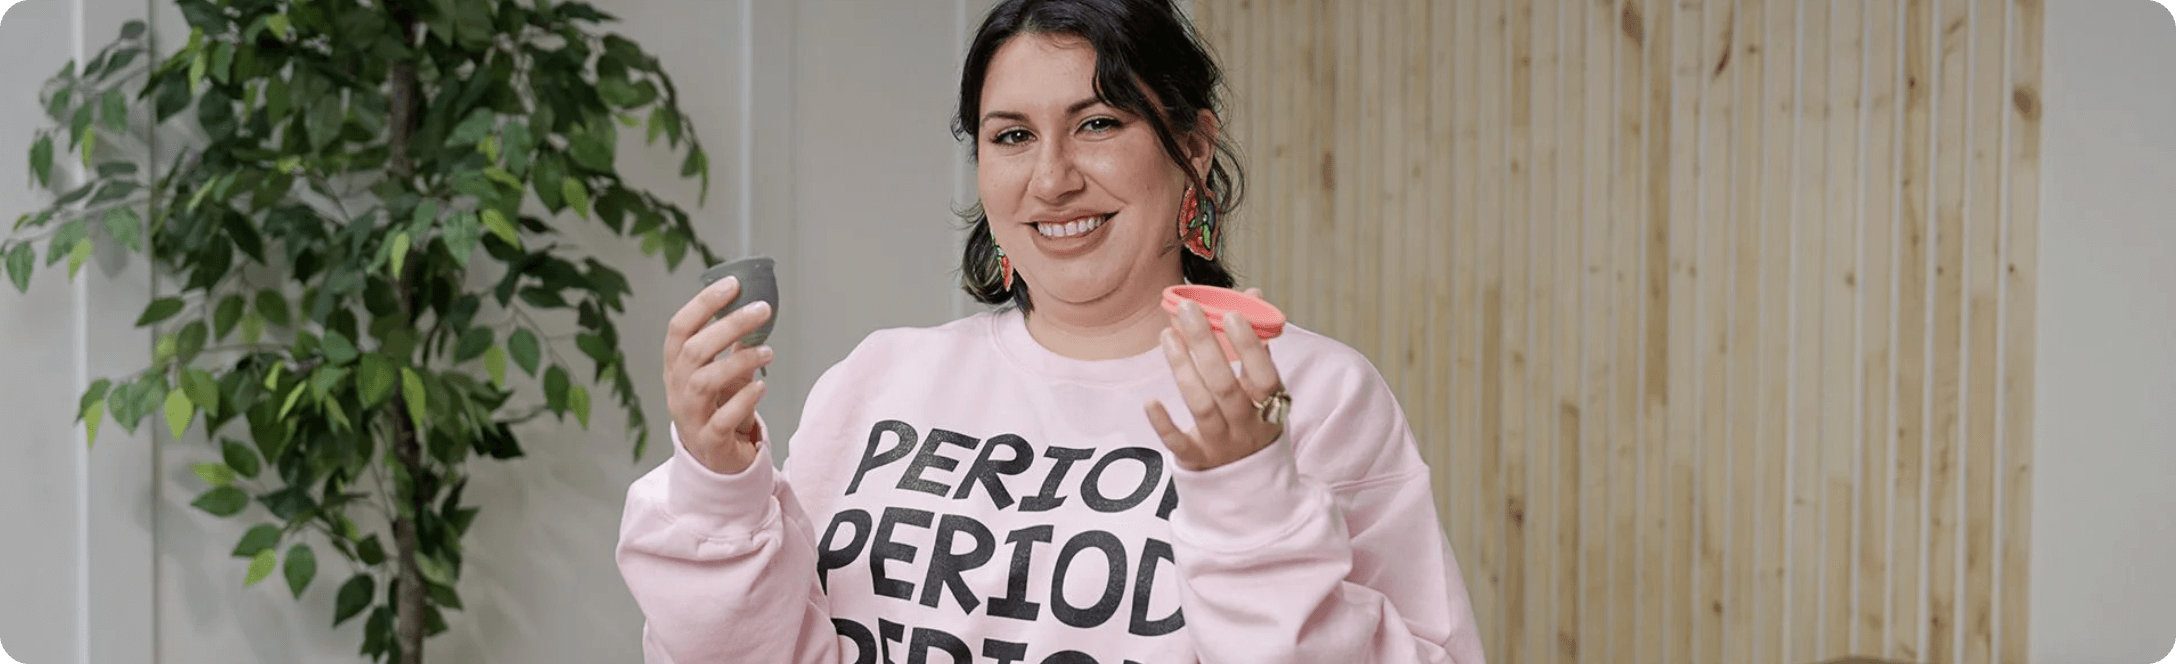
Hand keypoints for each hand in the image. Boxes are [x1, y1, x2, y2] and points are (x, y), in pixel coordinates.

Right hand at [663, 276, 775, 474]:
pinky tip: (761, 388)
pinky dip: (743, 400)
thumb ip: (734, 347)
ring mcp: (689, 416)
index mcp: (676, 366)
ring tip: (768, 352)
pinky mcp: (708, 440)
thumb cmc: (717, 408)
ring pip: (704, 381)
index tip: (733, 284)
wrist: (714, 460)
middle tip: (762, 310)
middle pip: (694, 350)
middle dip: (729, 325)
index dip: (703, 303)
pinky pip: (722, 418)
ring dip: (739, 361)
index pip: (679, 328)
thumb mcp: (722, 374)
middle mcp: (677, 388)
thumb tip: (755, 310)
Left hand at [1144, 287, 1288, 471]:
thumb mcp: (1264, 386)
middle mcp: (1247, 426)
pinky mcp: (1198, 460)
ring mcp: (1222, 445)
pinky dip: (1164, 424)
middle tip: (1186, 310)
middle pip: (1225, 386)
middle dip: (1205, 345)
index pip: (1264, 376)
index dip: (1249, 347)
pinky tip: (1150, 401)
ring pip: (1201, 406)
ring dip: (1182, 369)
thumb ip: (1257, 343)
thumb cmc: (1254, 416)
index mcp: (1270, 405)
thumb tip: (1251, 294)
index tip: (1230, 314)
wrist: (1250, 478)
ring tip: (1168, 334)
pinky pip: (1179, 444)